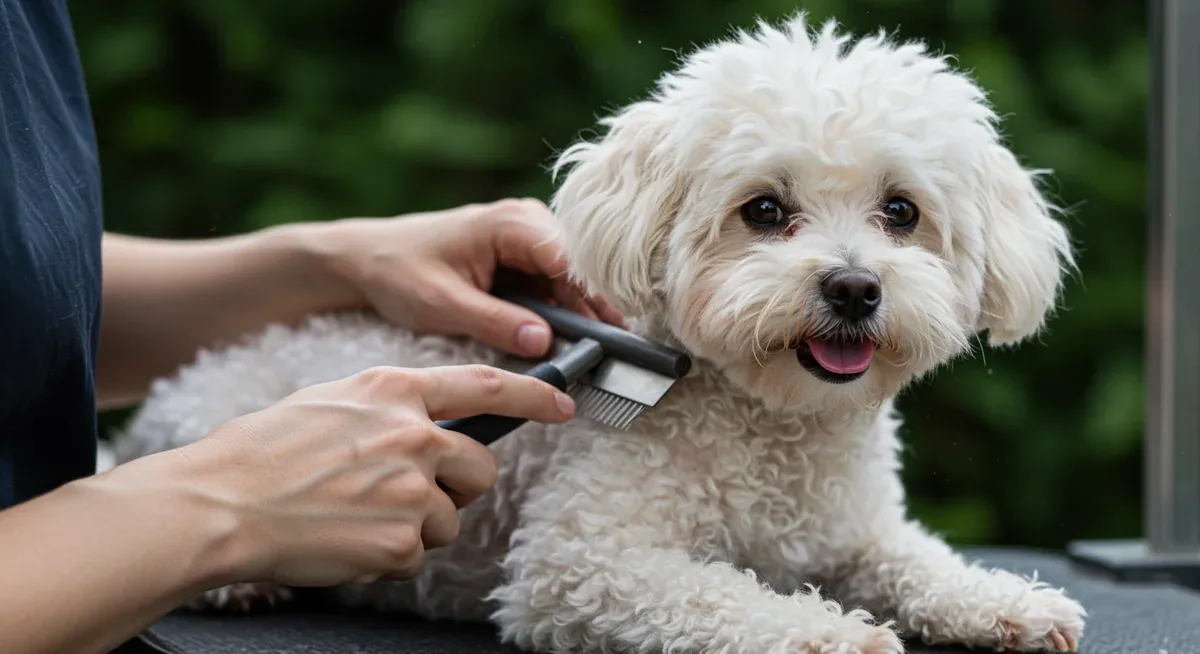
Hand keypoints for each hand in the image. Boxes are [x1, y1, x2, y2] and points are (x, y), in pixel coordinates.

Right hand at [131, 363, 575, 587]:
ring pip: (449, 518)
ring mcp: (410, 489)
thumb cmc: (262, 452)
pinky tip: (346, 540)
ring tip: (356, 517)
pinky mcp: (400, 540)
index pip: (486, 385)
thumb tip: (428, 426)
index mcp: (393, 392)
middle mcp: (413, 435)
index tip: (562, 402)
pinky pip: (415, 555)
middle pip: (480, 468)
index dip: (534, 393)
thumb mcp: (332, 402)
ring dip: (414, 526)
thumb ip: (389, 409)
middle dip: (456, 486)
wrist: (218, 503)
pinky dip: (387, 556)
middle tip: (406, 494)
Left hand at [313, 199, 625, 357]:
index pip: (571, 261)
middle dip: (593, 312)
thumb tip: (544, 341)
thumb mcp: (443, 304)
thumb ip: (494, 322)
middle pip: (578, 271)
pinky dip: (562, 313)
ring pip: (570, 282)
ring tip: (600, 355)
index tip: (609, 338)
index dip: (594, 300)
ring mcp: (528, 239)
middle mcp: (528, 222)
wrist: (367, 259)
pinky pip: (553, 287)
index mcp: (511, 223)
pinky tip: (573, 341)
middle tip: (612, 357)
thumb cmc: (398, 271)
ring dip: (580, 315)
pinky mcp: (523, 258)